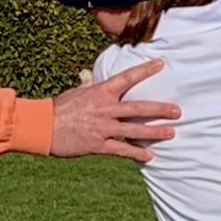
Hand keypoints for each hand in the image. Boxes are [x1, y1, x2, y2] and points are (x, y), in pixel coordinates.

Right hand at [50, 60, 176, 162]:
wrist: (42, 126)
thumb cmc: (59, 107)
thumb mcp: (77, 92)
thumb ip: (91, 87)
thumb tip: (93, 79)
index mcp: (100, 92)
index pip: (127, 78)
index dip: (145, 70)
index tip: (161, 64)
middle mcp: (105, 109)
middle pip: (138, 108)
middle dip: (160, 109)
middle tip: (178, 111)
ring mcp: (103, 128)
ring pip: (134, 130)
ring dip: (154, 132)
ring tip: (171, 133)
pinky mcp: (97, 145)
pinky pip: (121, 150)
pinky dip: (136, 154)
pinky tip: (150, 156)